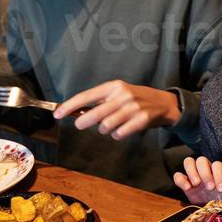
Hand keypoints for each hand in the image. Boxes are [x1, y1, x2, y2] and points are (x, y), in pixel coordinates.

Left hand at [54, 81, 179, 139]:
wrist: (164, 103)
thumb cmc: (136, 98)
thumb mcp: (118, 93)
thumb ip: (100, 101)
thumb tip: (78, 113)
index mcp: (113, 86)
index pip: (86, 96)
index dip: (70, 106)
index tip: (57, 114)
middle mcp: (122, 95)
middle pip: (94, 113)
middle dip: (83, 122)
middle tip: (81, 124)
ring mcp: (132, 108)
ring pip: (106, 126)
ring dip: (104, 129)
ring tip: (110, 127)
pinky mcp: (141, 120)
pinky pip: (119, 133)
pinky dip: (117, 135)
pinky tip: (119, 131)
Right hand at [174, 156, 221, 203]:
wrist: (219, 209)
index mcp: (220, 169)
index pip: (217, 165)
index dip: (218, 175)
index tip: (221, 189)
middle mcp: (206, 169)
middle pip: (201, 160)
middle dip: (205, 173)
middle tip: (210, 188)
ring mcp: (195, 175)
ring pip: (188, 162)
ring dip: (191, 172)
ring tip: (196, 185)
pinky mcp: (186, 184)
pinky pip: (178, 176)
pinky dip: (180, 180)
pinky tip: (187, 188)